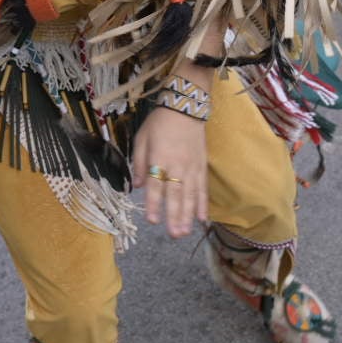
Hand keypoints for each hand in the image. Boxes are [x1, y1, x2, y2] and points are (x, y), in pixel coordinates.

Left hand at [130, 106, 207, 238]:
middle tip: (173, 235)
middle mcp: (177, 165)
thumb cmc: (160, 123)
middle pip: (175, 194)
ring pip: (190, 195)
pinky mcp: (202, 166)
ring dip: (188, 215)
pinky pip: (203, 188)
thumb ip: (139, 162)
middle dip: (174, 216)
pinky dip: (203, 204)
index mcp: (159, 158)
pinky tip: (202, 218)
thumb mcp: (142, 138)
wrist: (185, 108)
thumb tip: (138, 186)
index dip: (154, 204)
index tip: (152, 221)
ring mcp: (192, 167)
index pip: (156, 185)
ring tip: (185, 232)